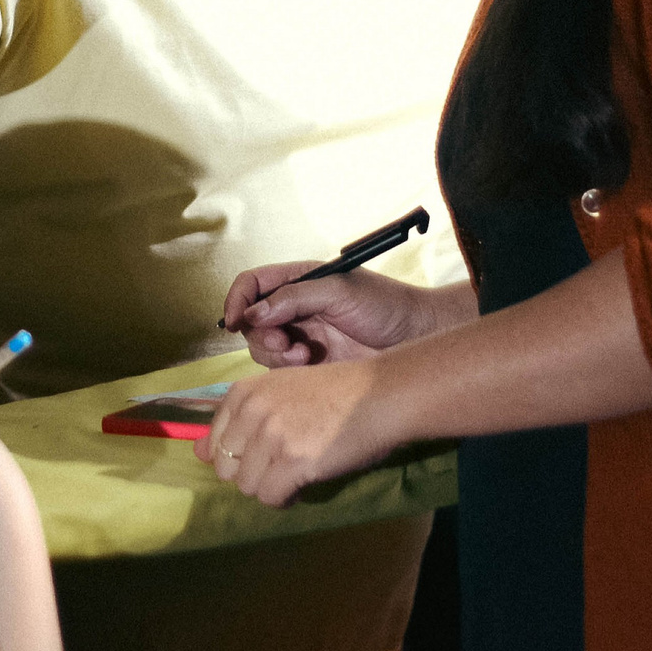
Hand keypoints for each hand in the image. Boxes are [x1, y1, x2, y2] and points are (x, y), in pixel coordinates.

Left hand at [196, 362, 397, 507]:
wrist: (380, 394)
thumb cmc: (334, 394)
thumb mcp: (280, 393)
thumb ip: (237, 421)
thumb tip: (197, 454)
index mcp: (245, 392)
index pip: (216, 443)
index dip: (240, 455)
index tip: (265, 452)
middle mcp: (253, 411)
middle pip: (228, 469)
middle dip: (253, 473)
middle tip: (283, 463)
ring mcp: (273, 436)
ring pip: (248, 487)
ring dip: (271, 486)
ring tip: (297, 471)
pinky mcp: (295, 462)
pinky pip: (271, 498)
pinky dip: (286, 498)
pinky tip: (303, 483)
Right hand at [221, 264, 447, 365]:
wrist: (417, 338)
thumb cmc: (386, 306)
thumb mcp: (340, 292)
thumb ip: (295, 298)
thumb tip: (254, 313)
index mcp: (300, 281)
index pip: (253, 284)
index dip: (237, 299)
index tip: (235, 321)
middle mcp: (295, 308)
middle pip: (252, 320)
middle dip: (260, 333)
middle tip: (284, 343)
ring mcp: (301, 336)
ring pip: (263, 347)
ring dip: (275, 353)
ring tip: (303, 356)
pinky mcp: (310, 365)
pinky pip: (280, 369)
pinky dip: (286, 369)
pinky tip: (310, 365)